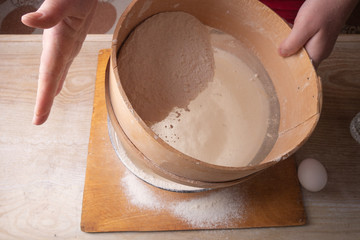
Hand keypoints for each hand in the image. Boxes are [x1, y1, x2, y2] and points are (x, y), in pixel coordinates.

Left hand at [21, 0, 96, 124]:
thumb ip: (51, 11)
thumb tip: (28, 21)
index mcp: (63, 42)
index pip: (51, 75)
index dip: (45, 98)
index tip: (38, 118)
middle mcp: (67, 48)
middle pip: (54, 79)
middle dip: (46, 101)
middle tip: (38, 121)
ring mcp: (69, 46)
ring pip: (58, 74)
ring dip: (50, 91)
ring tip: (44, 108)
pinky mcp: (68, 41)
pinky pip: (60, 66)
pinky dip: (55, 78)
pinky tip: (54, 82)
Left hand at [279, 0, 358, 67]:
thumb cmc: (324, 8)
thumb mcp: (304, 27)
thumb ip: (292, 43)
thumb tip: (281, 54)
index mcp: (317, 54)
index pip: (301, 71)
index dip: (289, 70)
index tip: (277, 65)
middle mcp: (319, 51)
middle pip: (299, 61)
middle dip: (287, 57)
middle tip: (275, 52)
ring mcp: (319, 43)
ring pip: (300, 50)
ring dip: (290, 46)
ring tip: (280, 43)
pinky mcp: (317, 36)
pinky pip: (303, 42)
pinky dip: (295, 39)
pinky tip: (288, 33)